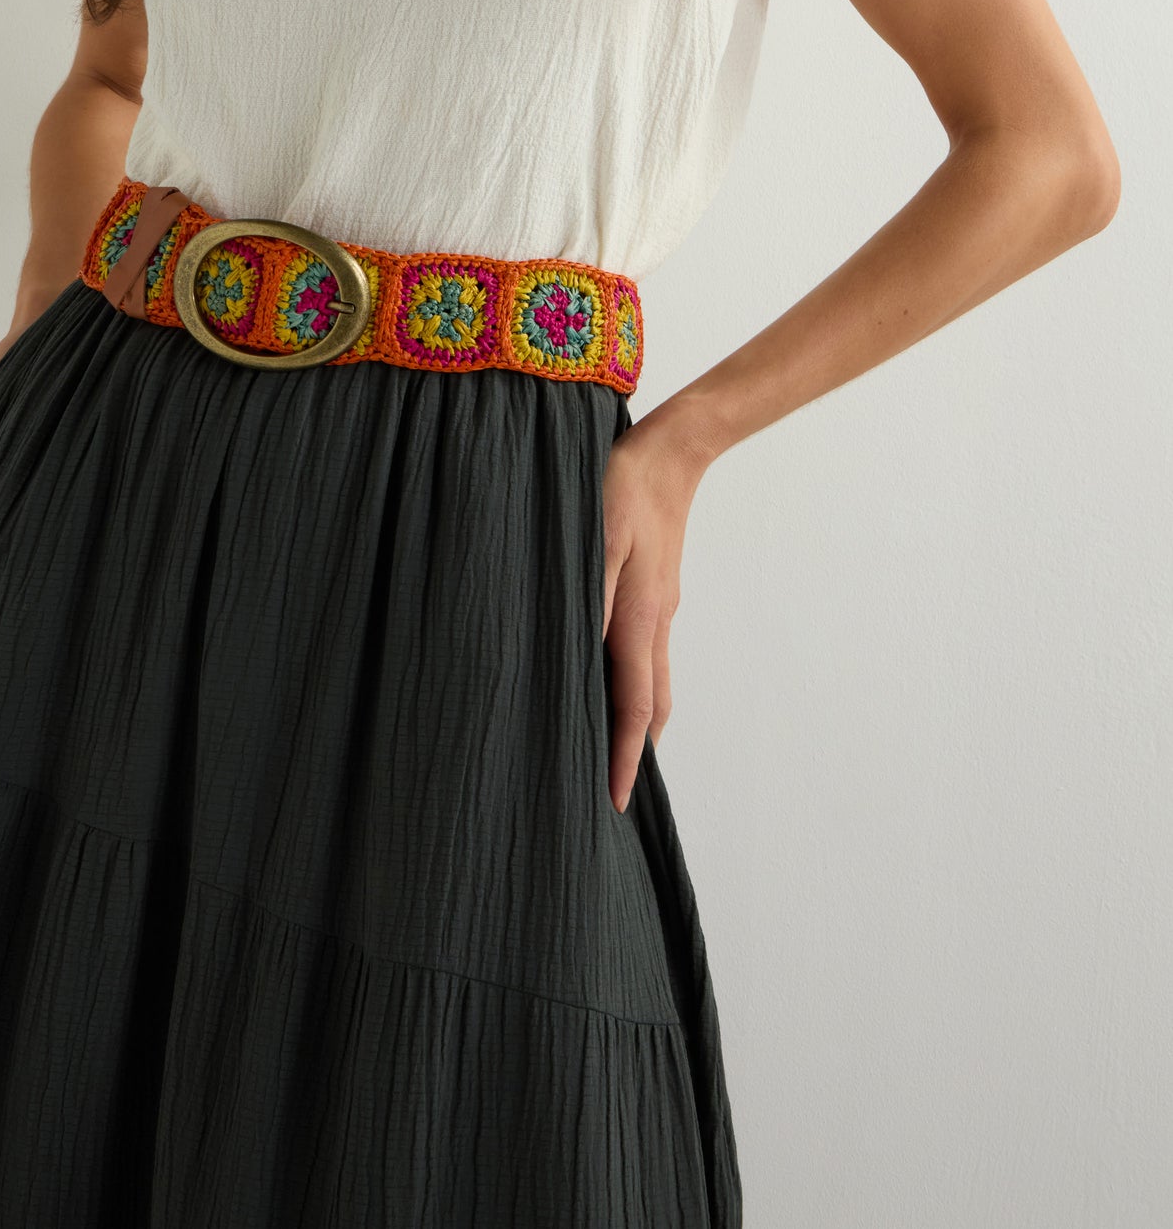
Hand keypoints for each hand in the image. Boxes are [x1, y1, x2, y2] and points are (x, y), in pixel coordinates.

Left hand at [601, 413, 713, 811]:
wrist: (671, 451)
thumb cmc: (623, 487)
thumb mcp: (594, 538)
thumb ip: (588, 596)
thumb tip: (581, 656)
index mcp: (638, 617)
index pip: (636, 707)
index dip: (626, 757)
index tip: (616, 801)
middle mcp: (655, 621)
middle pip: (653, 705)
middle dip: (635, 751)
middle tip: (613, 791)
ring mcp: (660, 607)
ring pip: (653, 680)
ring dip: (637, 721)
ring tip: (611, 748)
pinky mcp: (656, 591)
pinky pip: (648, 653)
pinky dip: (635, 683)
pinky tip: (610, 679)